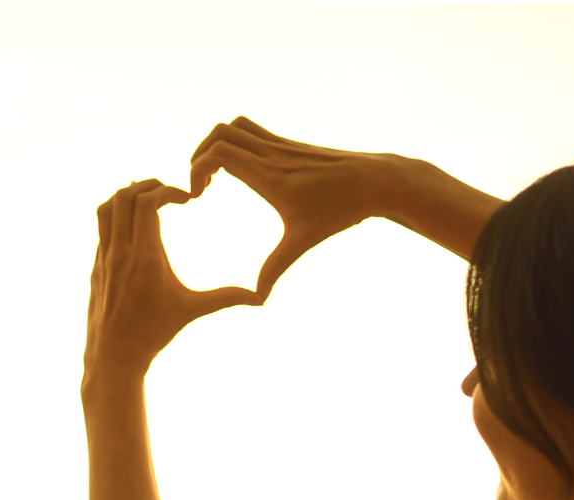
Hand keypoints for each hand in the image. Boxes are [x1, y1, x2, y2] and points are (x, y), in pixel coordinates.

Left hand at [84, 180, 259, 380]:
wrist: (114, 357)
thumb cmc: (154, 334)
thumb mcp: (191, 311)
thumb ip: (225, 298)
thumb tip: (260, 299)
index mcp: (145, 257)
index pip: (147, 202)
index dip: (167, 190)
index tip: (186, 199)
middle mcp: (120, 253)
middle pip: (124, 197)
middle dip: (148, 185)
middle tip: (168, 192)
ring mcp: (104, 259)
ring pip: (106, 208)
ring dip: (126, 196)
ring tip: (148, 199)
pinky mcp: (96, 267)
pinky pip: (101, 228)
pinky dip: (116, 216)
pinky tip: (135, 224)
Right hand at [190, 117, 394, 297]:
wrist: (376, 181)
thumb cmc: (341, 210)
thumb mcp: (303, 242)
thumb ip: (275, 268)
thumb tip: (258, 299)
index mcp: (269, 175)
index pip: (220, 153)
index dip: (197, 169)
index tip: (198, 195)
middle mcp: (273, 154)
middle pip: (221, 132)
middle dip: (200, 155)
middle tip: (201, 185)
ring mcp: (282, 146)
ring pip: (236, 125)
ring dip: (217, 144)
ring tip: (215, 175)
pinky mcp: (290, 145)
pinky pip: (252, 131)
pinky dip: (235, 144)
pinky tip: (241, 172)